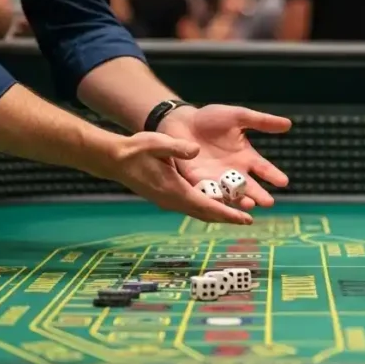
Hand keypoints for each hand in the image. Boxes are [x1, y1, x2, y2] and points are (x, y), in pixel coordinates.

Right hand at [102, 131, 253, 223]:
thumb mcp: (156, 143)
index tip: (245, 219)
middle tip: (249, 220)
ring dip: (218, 214)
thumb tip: (196, 150)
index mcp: (174, 190)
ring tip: (238, 213)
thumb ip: (177, 148)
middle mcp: (172, 200)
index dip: (228, 213)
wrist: (115, 160)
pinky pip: (191, 206)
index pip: (206, 207)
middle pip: (205, 214)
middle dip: (227, 217)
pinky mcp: (166, 197)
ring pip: (198, 212)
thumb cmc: (135, 150)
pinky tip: (217, 203)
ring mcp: (168, 201)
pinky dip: (207, 208)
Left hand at [162, 104, 291, 209]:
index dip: (273, 175)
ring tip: (249, 205)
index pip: (263, 168)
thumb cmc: (211, 118)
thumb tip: (289, 124)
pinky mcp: (197, 181)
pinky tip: (221, 204)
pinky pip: (208, 192)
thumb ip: (261, 122)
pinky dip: (214, 199)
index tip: (283, 181)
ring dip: (239, 201)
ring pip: (231, 194)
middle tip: (268, 202)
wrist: (182, 121)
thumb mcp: (239, 116)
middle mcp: (233, 172)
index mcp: (245, 157)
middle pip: (249, 186)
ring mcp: (216, 178)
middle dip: (259, 195)